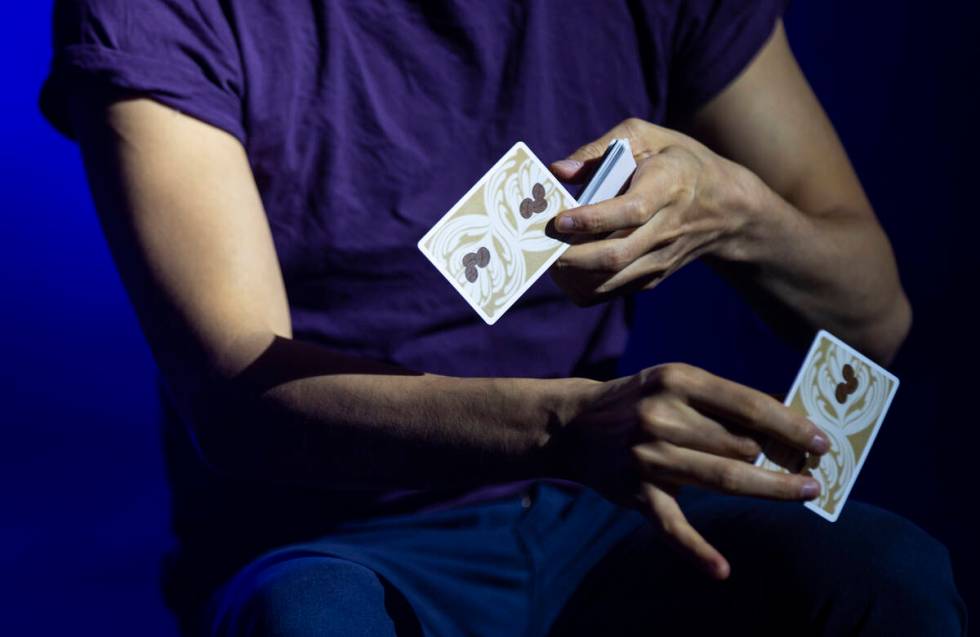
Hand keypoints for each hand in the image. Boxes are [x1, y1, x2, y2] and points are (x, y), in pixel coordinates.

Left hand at [547, 118, 760, 305]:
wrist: (726, 208)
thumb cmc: (676, 161)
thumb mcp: (646, 137)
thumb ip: (599, 149)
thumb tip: (558, 171)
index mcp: (669, 185)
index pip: (630, 211)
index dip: (593, 219)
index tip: (560, 219)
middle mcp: (667, 228)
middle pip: (616, 254)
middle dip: (571, 255)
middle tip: (541, 245)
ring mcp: (661, 258)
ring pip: (611, 279)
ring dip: (572, 275)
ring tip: (546, 257)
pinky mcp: (653, 277)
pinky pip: (612, 290)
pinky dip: (581, 285)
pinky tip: (563, 268)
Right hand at [548, 363, 829, 579]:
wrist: (574, 425)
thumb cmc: (640, 401)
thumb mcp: (675, 383)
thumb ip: (723, 401)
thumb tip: (787, 424)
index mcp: (677, 380)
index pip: (747, 405)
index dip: (790, 425)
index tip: (823, 441)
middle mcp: (661, 416)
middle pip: (741, 445)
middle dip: (782, 459)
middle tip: (814, 469)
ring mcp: (647, 456)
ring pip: (723, 478)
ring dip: (771, 489)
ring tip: (804, 492)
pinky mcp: (635, 492)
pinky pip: (671, 526)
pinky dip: (696, 550)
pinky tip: (721, 569)